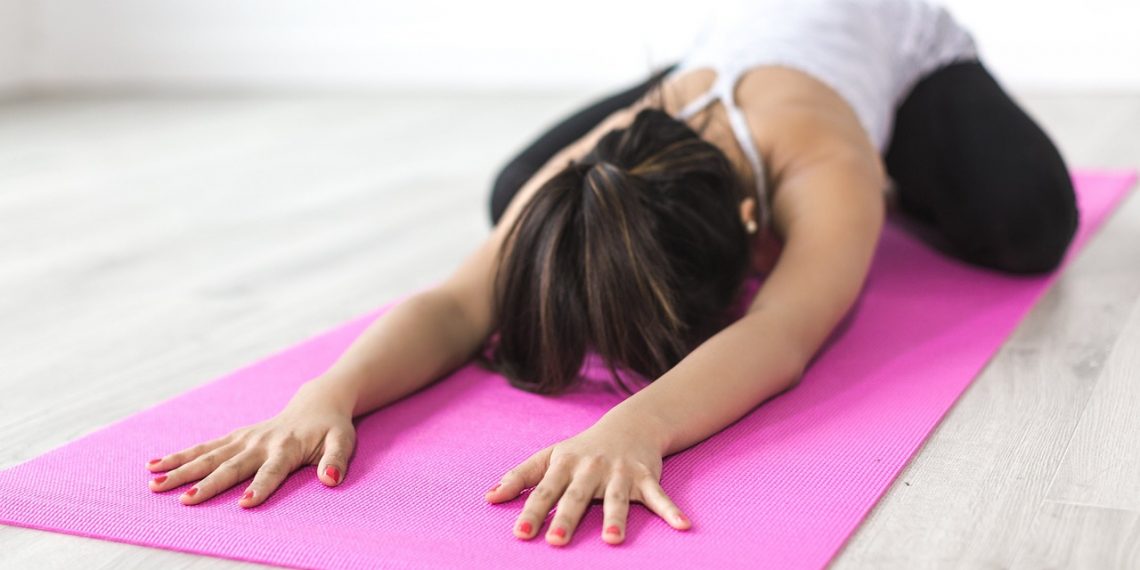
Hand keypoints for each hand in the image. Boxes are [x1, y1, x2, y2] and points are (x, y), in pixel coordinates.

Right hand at [144, 380, 356, 506]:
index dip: (260, 487)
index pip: (272, 471)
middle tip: (185, 500)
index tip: (244, 504)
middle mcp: (261, 443)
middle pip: (231, 466)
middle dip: (208, 483)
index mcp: (287, 448)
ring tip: (155, 484)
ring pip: (209, 456)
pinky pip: (203, 447)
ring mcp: (244, 439)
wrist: (317, 403)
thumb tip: (330, 480)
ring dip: (181, 470)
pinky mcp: (234, 437)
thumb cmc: (331, 429)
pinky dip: (179, 456)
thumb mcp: (343, 442)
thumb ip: (337, 461)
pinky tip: (154, 466)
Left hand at [484, 417, 690, 545]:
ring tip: (613, 541)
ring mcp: (620, 473)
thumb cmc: (582, 448)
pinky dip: (671, 511)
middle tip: (556, 541)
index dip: (532, 511)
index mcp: (564, 465)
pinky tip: (683, 526)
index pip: (544, 491)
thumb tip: (488, 498)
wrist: (629, 425)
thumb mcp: (549, 457)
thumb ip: (520, 477)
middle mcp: (590, 468)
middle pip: (577, 496)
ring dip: (616, 519)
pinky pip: (659, 496)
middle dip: (567, 517)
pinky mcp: (646, 477)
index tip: (520, 533)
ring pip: (617, 498)